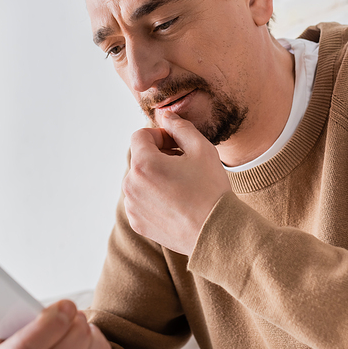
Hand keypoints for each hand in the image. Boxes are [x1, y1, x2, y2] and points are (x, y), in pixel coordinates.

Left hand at [122, 111, 230, 255]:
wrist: (216, 232)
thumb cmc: (210, 189)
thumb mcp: (201, 148)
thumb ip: (179, 127)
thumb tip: (165, 116)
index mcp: (143, 164)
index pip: (140, 136)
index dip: (159, 135)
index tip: (177, 145)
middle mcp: (131, 185)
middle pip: (139, 158)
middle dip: (158, 156)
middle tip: (184, 165)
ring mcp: (132, 206)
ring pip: (139, 179)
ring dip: (155, 176)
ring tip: (181, 185)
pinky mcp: (137, 222)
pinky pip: (140, 200)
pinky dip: (153, 196)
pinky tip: (176, 202)